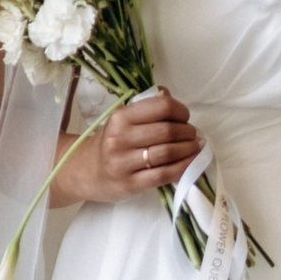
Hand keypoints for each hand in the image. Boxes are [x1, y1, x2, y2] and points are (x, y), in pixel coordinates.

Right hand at [52, 87, 201, 208]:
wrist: (85, 172)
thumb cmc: (111, 142)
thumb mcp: (122, 120)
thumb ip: (146, 108)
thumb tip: (170, 95)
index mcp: (120, 117)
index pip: (162, 107)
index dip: (181, 111)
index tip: (185, 117)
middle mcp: (120, 138)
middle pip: (168, 131)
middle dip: (188, 132)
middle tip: (193, 134)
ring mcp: (124, 163)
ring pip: (168, 153)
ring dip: (189, 150)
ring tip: (194, 147)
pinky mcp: (130, 184)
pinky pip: (164, 175)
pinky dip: (182, 168)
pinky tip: (190, 164)